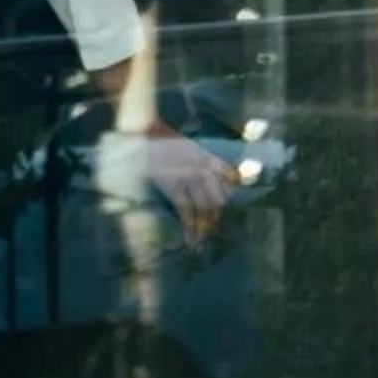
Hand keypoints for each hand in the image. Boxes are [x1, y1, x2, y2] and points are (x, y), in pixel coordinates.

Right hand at [120, 120, 238, 243]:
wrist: (147, 134)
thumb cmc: (165, 142)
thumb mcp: (190, 150)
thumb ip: (202, 164)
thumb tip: (215, 182)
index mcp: (208, 158)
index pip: (230, 179)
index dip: (229, 196)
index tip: (223, 211)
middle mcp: (204, 167)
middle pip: (218, 198)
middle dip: (214, 218)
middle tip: (209, 232)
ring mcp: (190, 176)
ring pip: (204, 208)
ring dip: (203, 228)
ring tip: (199, 243)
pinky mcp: (174, 184)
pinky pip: (186, 209)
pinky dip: (189, 226)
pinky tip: (189, 238)